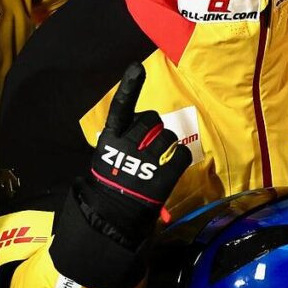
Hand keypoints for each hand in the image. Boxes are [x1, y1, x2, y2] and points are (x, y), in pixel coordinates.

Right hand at [49, 64, 190, 287]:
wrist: (112, 219)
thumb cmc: (109, 187)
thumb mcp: (107, 160)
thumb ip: (121, 141)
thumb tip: (141, 126)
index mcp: (109, 140)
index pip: (120, 107)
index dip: (129, 87)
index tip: (136, 68)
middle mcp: (127, 145)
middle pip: (151, 120)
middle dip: (154, 130)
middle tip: (149, 147)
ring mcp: (145, 161)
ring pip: (168, 137)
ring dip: (166, 146)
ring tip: (155, 163)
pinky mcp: (162, 177)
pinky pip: (179, 156)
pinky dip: (178, 161)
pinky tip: (168, 170)